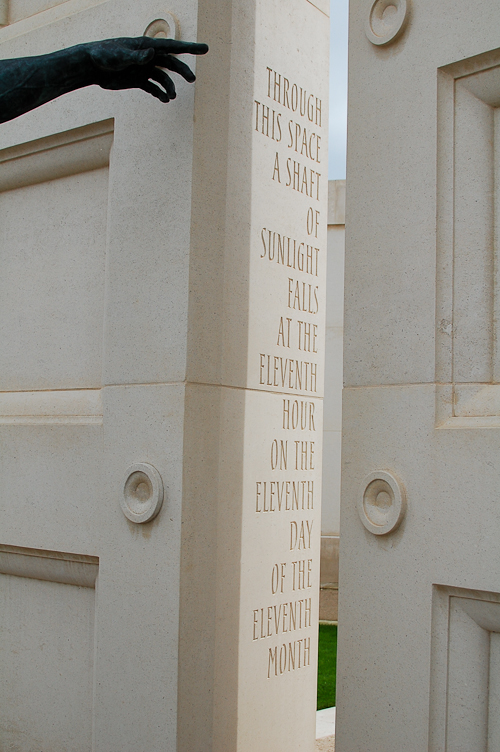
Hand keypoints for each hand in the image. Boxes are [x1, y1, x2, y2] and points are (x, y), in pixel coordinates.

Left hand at [88, 37, 208, 101]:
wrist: (91, 66)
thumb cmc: (104, 56)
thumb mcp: (121, 56)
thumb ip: (137, 56)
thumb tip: (153, 53)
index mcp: (147, 47)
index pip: (173, 47)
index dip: (190, 48)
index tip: (205, 49)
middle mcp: (148, 57)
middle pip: (171, 64)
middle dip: (183, 71)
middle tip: (192, 79)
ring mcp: (143, 69)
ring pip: (163, 78)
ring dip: (169, 87)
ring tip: (170, 97)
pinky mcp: (138, 80)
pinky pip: (153, 87)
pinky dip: (160, 94)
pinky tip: (164, 100)